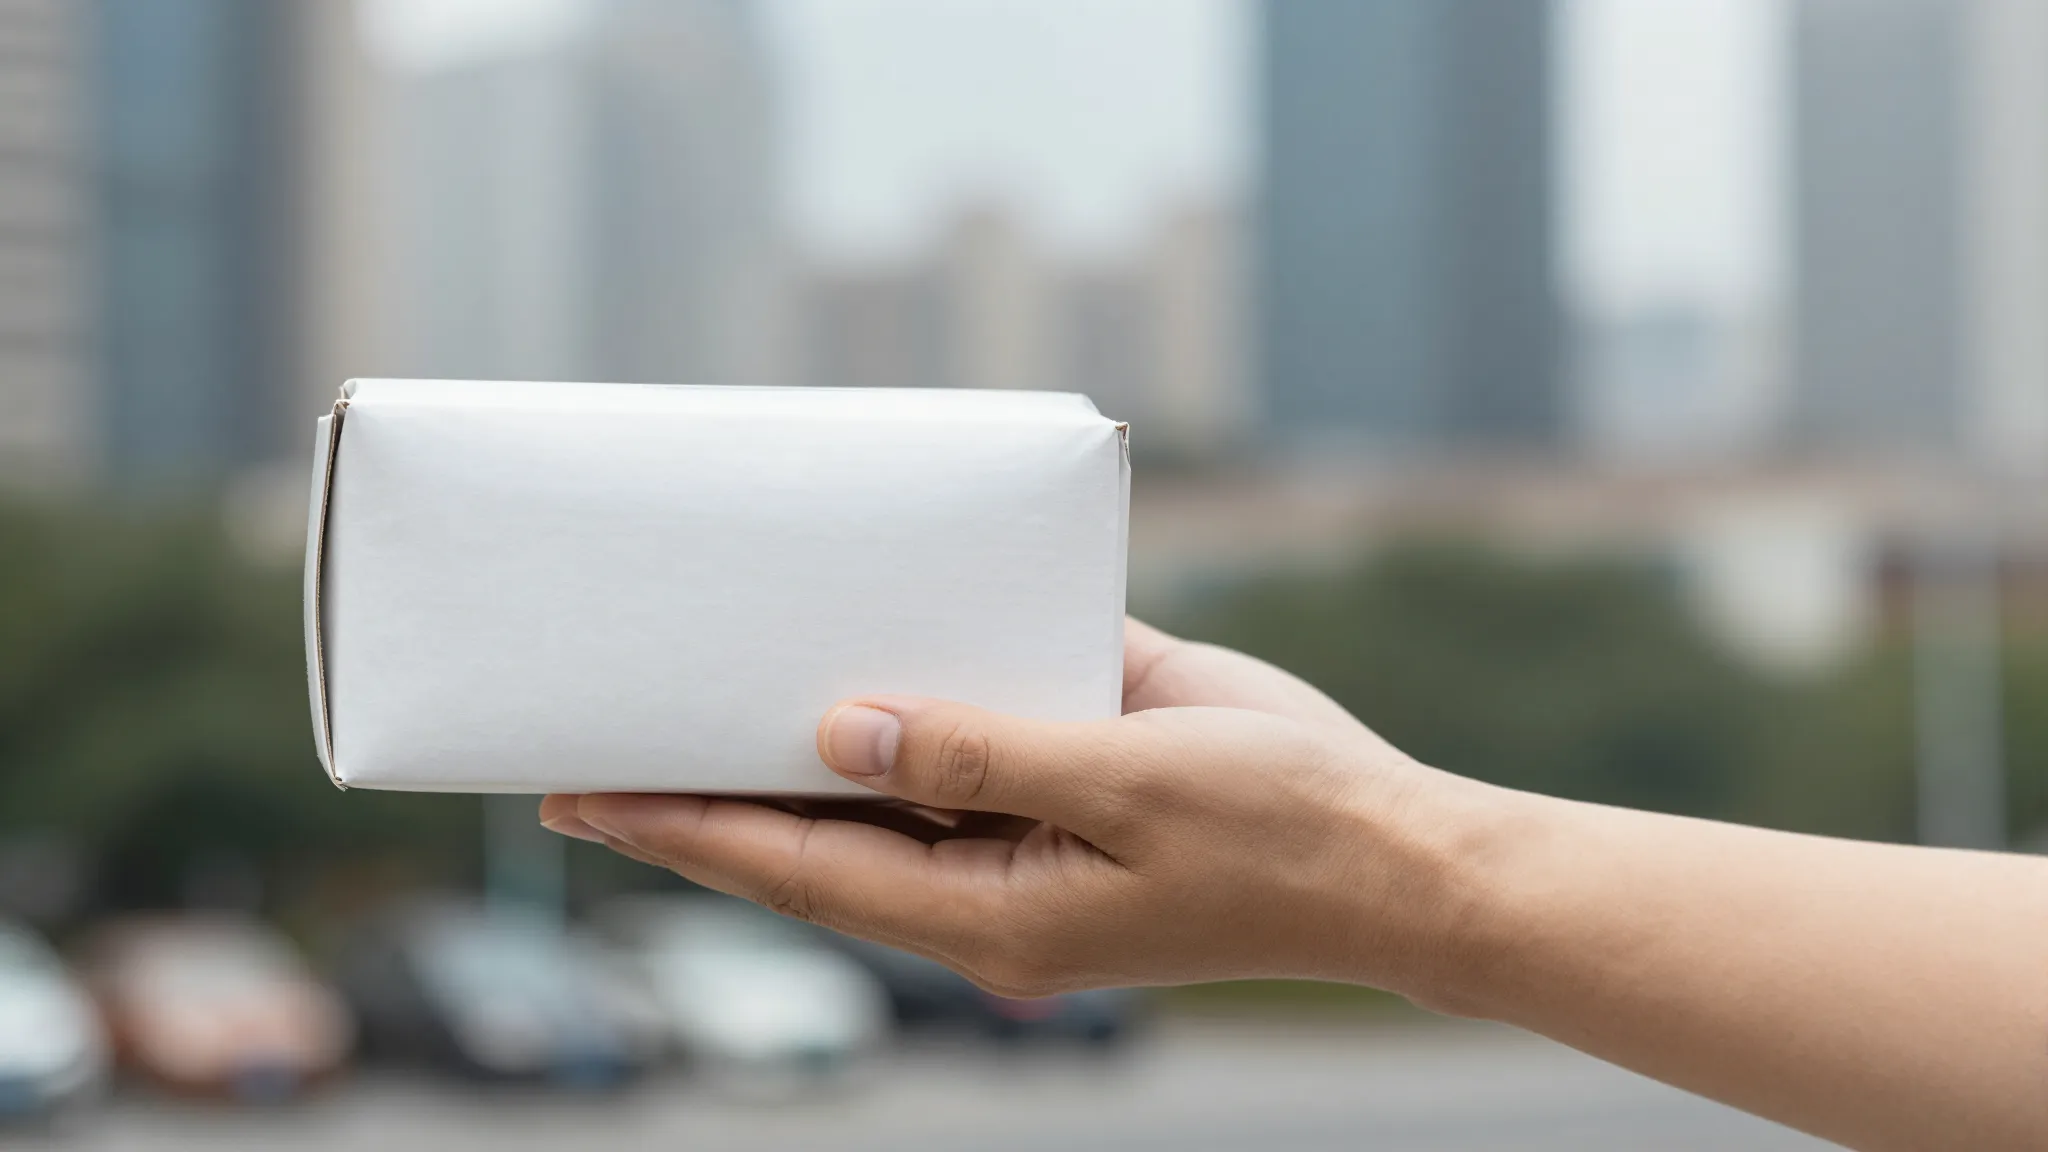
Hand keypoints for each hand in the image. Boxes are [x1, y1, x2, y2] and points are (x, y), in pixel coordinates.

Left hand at [540, 620, 1491, 999]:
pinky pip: (964, 731)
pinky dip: (902, 693)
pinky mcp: (1068, 767)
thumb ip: (977, 752)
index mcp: (984, 912)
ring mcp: (1024, 828)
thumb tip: (836, 730)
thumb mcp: (1126, 787)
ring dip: (791, 742)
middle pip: (814, 835)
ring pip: (879, 786)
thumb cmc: (1279, 833)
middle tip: (588, 748)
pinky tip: (849, 644)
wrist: (1400, 850)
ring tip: (690, 686)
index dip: (684, 831)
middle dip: (703, 795)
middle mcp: (982, 877)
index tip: (582, 795)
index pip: (796, 869)